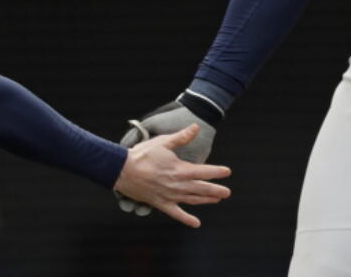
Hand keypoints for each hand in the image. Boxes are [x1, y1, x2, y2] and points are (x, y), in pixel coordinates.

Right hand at [112, 124, 231, 227]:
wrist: (123, 170)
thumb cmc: (143, 155)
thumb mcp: (163, 142)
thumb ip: (181, 137)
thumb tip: (196, 127)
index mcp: (180, 169)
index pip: (203, 171)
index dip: (216, 172)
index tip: (227, 172)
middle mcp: (178, 185)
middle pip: (201, 189)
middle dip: (216, 190)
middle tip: (227, 192)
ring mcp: (170, 196)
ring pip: (193, 200)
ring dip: (206, 200)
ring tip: (217, 200)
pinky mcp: (161, 203)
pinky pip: (177, 214)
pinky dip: (187, 219)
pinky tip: (196, 223)